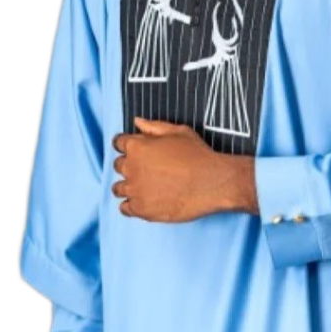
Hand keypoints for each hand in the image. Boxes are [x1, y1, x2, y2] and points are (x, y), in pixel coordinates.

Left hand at [111, 118, 228, 221]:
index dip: (128, 146)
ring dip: (128, 186)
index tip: (137, 151)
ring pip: (118, 188)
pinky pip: (124, 208)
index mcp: (137, 146)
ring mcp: (134, 190)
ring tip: (144, 187)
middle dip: (129, 165)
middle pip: (118, 165)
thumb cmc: (198, 155)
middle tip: (146, 170)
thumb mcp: (179, 132)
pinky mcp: (141, 209)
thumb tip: (137, 122)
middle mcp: (131, 168)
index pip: (119, 143)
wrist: (213, 182)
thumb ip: (154, 127)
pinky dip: (131, 205)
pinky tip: (144, 201)